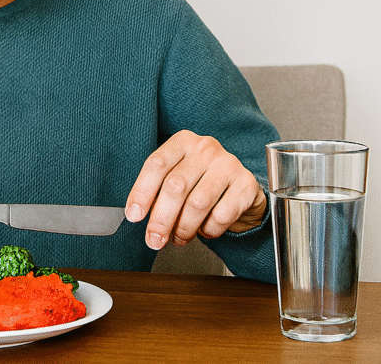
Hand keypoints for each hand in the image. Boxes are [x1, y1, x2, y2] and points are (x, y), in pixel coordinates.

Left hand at [124, 130, 266, 249]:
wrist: (240, 189)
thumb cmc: (201, 183)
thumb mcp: (177, 178)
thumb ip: (158, 190)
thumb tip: (137, 214)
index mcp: (183, 141)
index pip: (157, 164)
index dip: (142, 192)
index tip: (134, 215)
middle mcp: (206, 148)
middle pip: (175, 186)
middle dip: (161, 219)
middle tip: (154, 239)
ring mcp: (228, 164)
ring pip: (197, 203)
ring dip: (184, 228)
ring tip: (180, 237)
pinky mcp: (246, 184)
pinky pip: (221, 215)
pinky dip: (209, 229)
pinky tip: (205, 229)